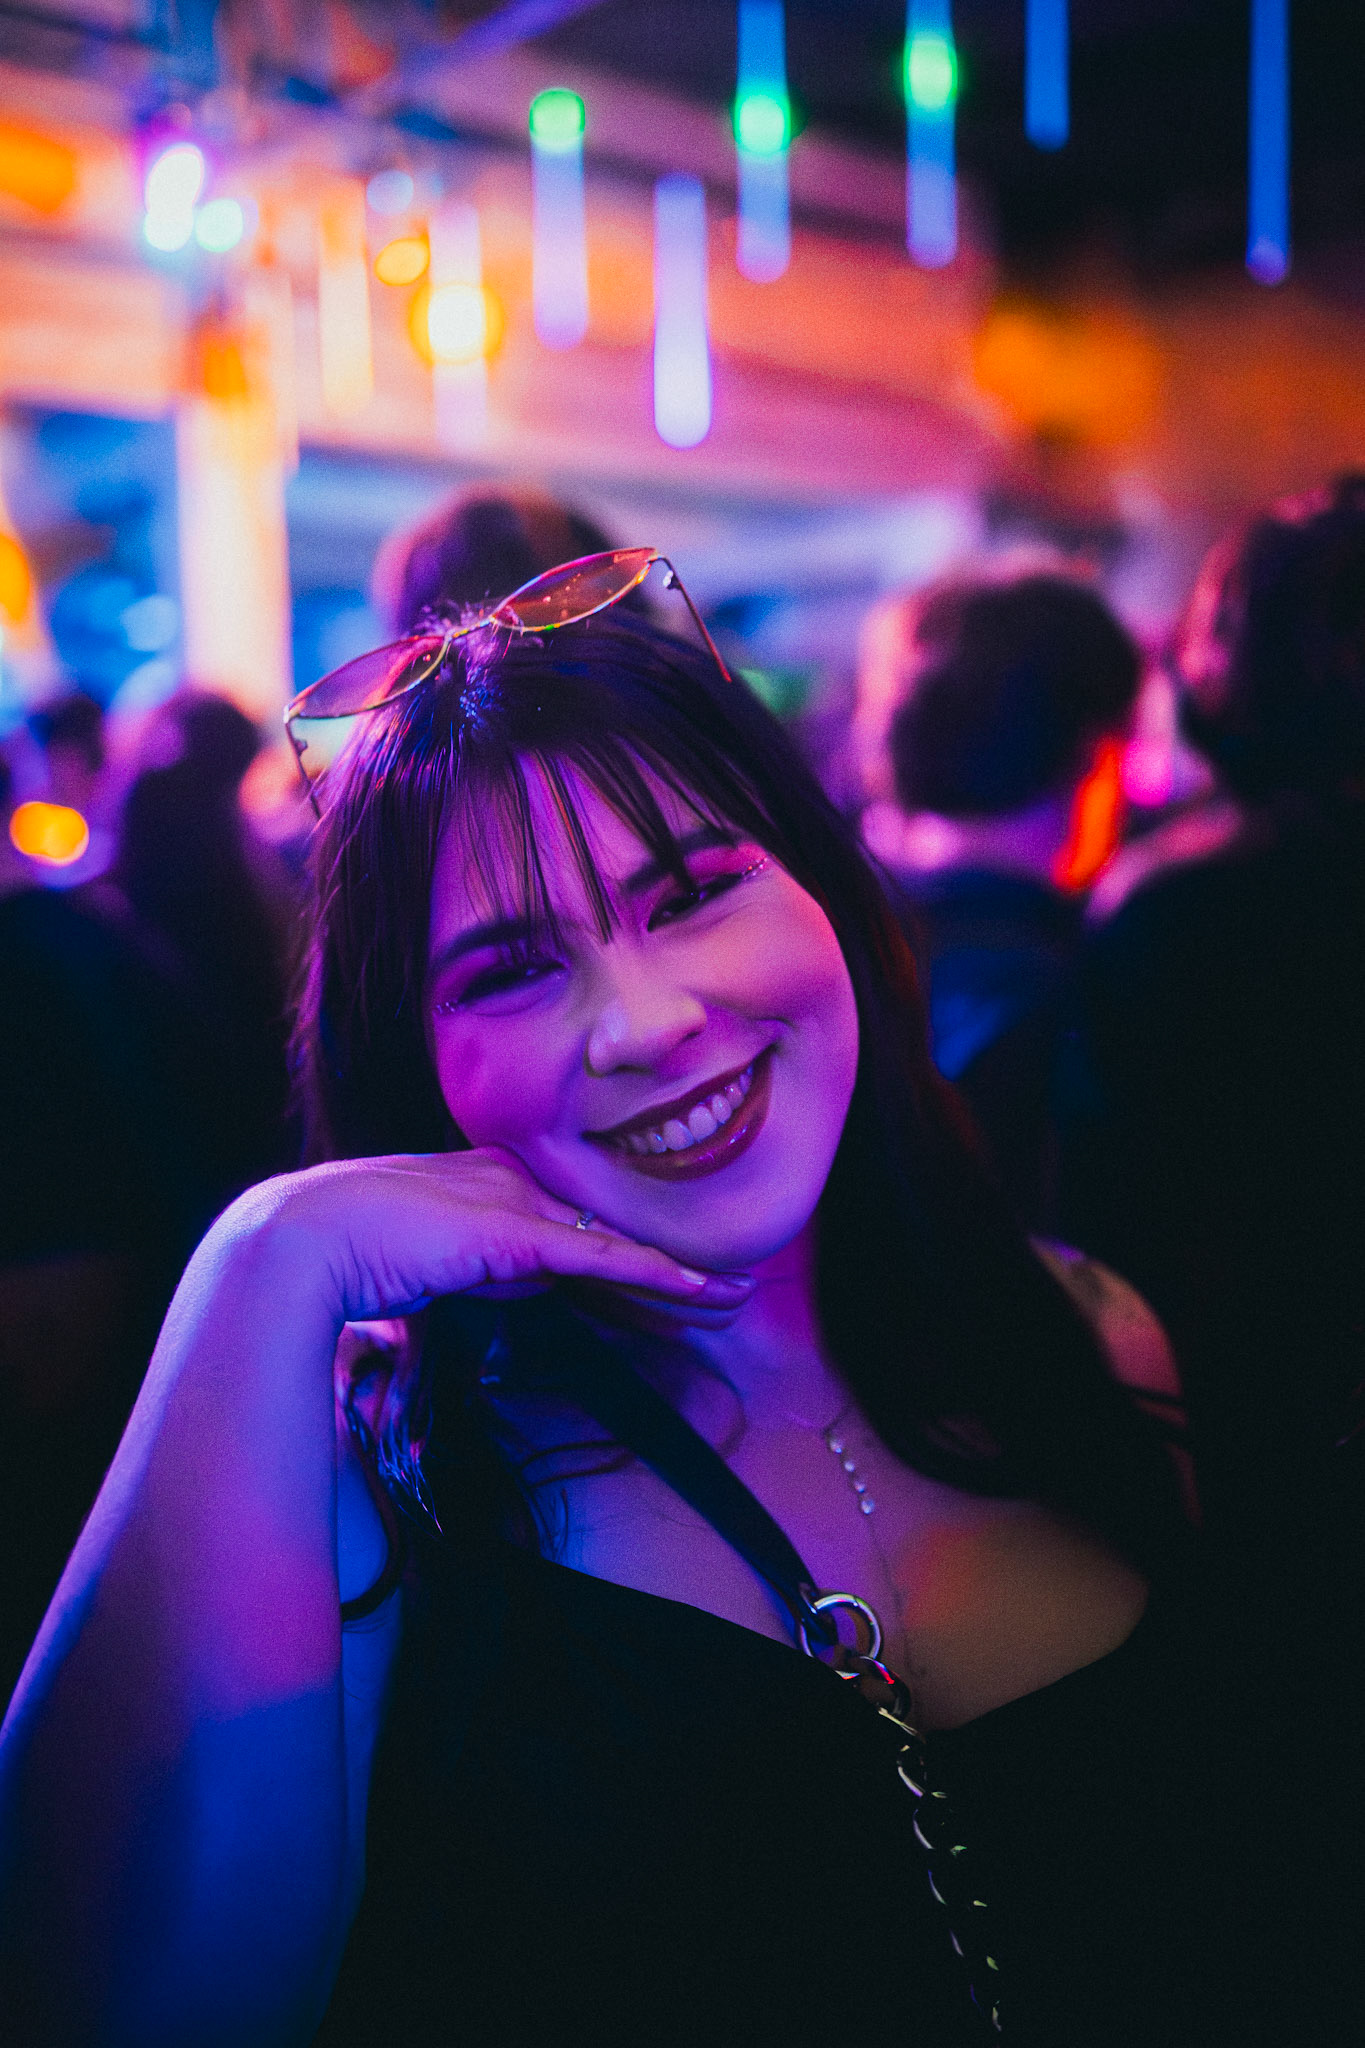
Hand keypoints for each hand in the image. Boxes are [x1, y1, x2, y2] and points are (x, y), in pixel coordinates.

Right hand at [235, 1146, 752, 1329]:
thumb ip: (484, 1264)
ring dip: (680, 1276)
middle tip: (729, 1290)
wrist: (296, 1243)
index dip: (626, 1256)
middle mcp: (510, 1177)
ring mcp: (514, 1199)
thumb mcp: (431, 1261)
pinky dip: (657, 1274)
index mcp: (487, 1177)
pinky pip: (603, 1257)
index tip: (671, 1282)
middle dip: (669, 1265)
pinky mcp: (515, 1232)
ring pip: (615, 1241)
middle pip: (606, 1227)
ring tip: (735, 1297)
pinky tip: (701, 1290)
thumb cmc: (344, 1255)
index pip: (573, 1221)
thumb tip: (534, 1279)